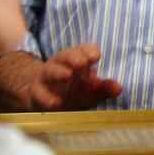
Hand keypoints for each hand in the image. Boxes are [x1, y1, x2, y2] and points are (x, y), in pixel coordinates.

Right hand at [0, 45, 121, 111]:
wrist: (43, 99)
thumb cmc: (73, 92)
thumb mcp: (90, 90)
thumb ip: (104, 88)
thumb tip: (118, 88)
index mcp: (76, 62)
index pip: (83, 50)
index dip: (88, 51)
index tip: (95, 56)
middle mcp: (61, 66)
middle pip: (65, 56)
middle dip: (74, 57)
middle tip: (83, 63)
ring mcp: (46, 78)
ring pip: (50, 70)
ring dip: (58, 72)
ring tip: (67, 75)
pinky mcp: (35, 94)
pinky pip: (38, 93)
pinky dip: (45, 98)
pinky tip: (55, 103)